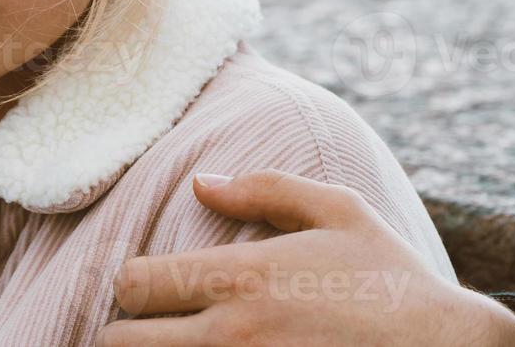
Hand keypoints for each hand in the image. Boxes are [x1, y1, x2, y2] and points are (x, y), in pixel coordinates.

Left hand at [97, 169, 514, 346]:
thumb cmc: (394, 282)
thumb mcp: (340, 213)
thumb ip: (264, 190)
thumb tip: (202, 184)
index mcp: (239, 278)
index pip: (129, 286)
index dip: (132, 288)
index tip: (155, 292)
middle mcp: (231, 336)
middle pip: (119, 342)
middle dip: (130, 334)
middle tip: (160, 329)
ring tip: (179, 345)